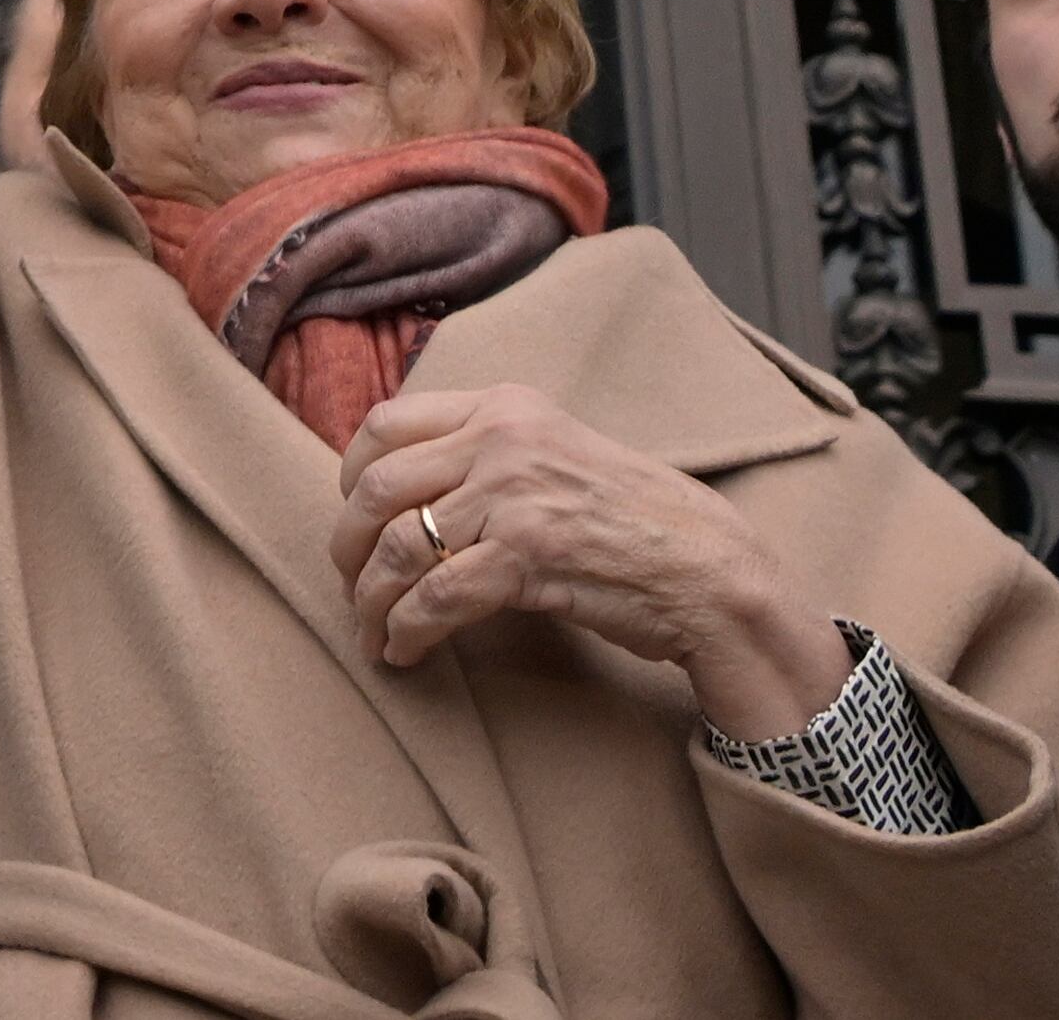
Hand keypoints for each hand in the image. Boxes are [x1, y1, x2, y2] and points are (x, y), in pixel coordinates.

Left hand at [335, 383, 854, 740]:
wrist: (710, 568)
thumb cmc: (632, 521)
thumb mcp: (556, 456)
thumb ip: (488, 457)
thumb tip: (401, 492)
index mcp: (505, 407)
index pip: (387, 423)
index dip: (350, 476)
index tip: (351, 518)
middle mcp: (503, 440)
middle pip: (378, 487)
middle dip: (348, 546)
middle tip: (349, 585)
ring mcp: (515, 496)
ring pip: (400, 547)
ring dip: (372, 600)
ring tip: (372, 632)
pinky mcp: (528, 556)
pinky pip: (437, 595)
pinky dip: (408, 629)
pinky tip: (405, 651)